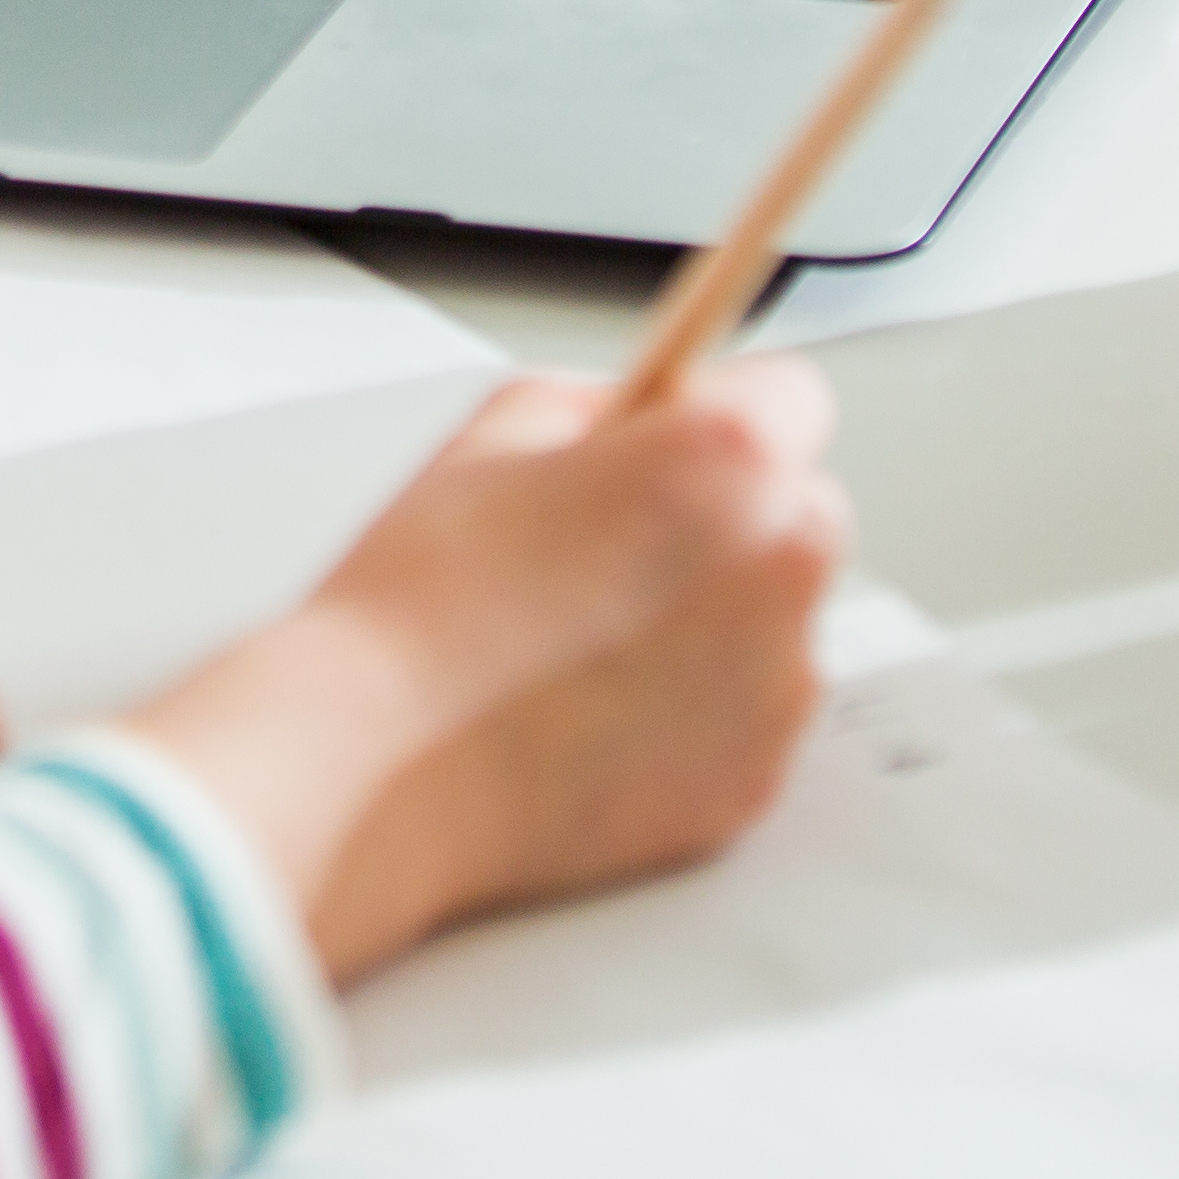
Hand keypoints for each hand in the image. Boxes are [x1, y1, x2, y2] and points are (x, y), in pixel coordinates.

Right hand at [120, 363, 844, 983]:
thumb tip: (646, 420)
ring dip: (716, 616)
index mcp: (731, 464)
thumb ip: (606, 400)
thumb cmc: (425, 600)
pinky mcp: (753, 783)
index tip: (673, 436)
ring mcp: (777, 691)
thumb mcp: (499, 426)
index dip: (716, 412)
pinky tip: (595, 706)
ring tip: (588, 637)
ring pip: (775, 622)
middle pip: (798, 511)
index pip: (792, 396)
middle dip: (729, 515)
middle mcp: (782, 574)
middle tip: (616, 541)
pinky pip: (748, 717)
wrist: (380, 763)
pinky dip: (696, 710)